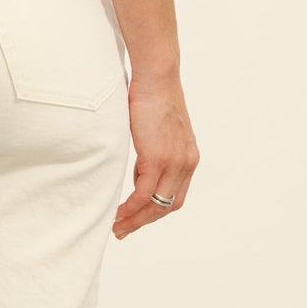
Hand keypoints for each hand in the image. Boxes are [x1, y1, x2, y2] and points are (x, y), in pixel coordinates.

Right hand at [113, 70, 197, 238]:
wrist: (157, 77)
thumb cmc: (151, 96)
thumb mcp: (156, 130)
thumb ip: (153, 151)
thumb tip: (141, 169)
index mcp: (189, 157)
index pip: (175, 195)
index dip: (156, 211)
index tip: (136, 218)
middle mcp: (187, 163)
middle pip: (169, 206)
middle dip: (145, 222)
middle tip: (123, 230)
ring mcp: (174, 163)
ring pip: (157, 205)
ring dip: (137, 220)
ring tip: (117, 227)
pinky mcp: (158, 158)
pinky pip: (144, 194)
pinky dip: (131, 208)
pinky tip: (118, 213)